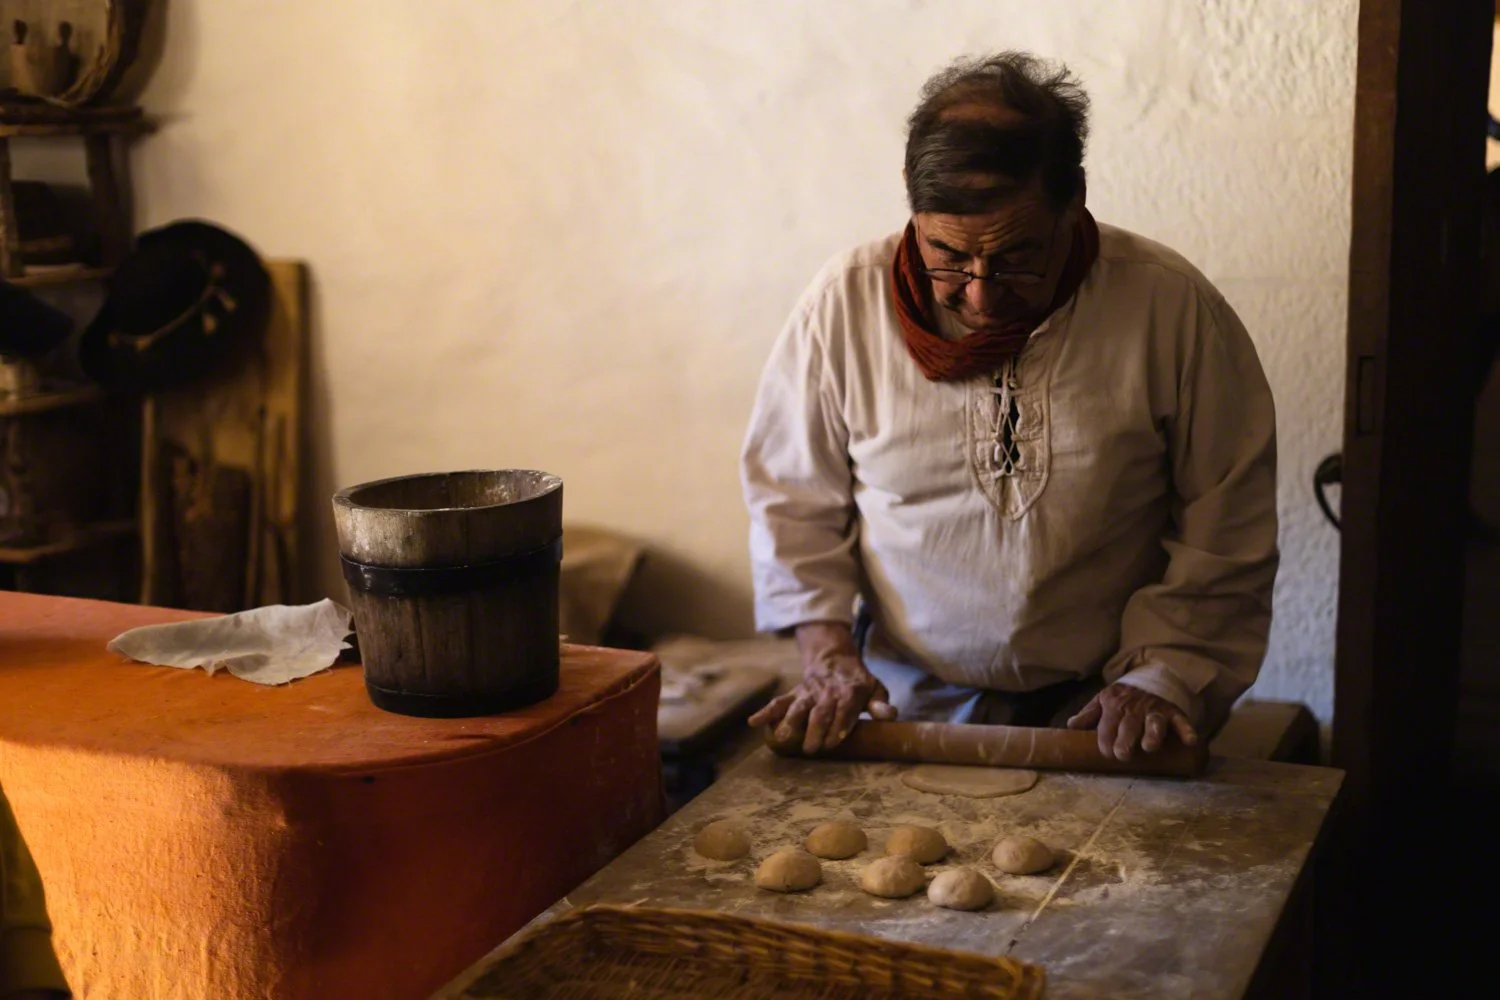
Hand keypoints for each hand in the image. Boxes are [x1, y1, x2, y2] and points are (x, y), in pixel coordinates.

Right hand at [747, 621, 896, 752]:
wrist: (834, 657)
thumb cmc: (858, 681)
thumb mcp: (875, 688)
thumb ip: (881, 704)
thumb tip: (889, 715)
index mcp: (850, 691)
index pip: (845, 709)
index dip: (840, 724)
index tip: (834, 741)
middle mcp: (827, 692)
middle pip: (820, 711)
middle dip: (815, 729)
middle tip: (811, 749)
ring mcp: (809, 693)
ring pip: (798, 706)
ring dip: (790, 721)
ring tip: (783, 737)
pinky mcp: (795, 694)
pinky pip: (779, 702)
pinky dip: (766, 712)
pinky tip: (753, 722)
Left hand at [1066, 683, 1197, 760]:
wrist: (1150, 677)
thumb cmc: (1122, 696)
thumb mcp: (1102, 700)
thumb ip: (1088, 714)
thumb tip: (1069, 726)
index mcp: (1114, 704)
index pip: (1107, 724)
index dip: (1106, 739)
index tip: (1106, 753)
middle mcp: (1134, 707)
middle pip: (1129, 724)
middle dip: (1125, 739)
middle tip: (1122, 754)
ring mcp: (1154, 709)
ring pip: (1154, 722)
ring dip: (1152, 734)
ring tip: (1149, 747)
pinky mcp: (1173, 711)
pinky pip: (1181, 720)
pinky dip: (1186, 729)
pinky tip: (1190, 741)